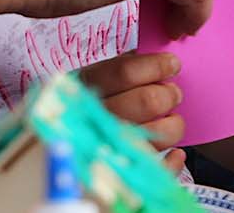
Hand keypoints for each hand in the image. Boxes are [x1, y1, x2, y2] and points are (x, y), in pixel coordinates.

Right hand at [81, 53, 185, 171]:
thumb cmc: (78, 109)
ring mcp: (108, 147)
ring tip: (172, 120)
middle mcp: (95, 117)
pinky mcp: (121, 175)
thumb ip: (114, 69)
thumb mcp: (87, 81)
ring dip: (173, 125)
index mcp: (84, 87)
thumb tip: (151, 59)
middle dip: (168, 95)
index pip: (125, 72)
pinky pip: (156, 170)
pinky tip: (177, 154)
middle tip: (172, 93)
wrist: (56, 153)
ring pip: (156, 134)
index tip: (172, 64)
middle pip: (146, 101)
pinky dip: (173, 162)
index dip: (155, 66)